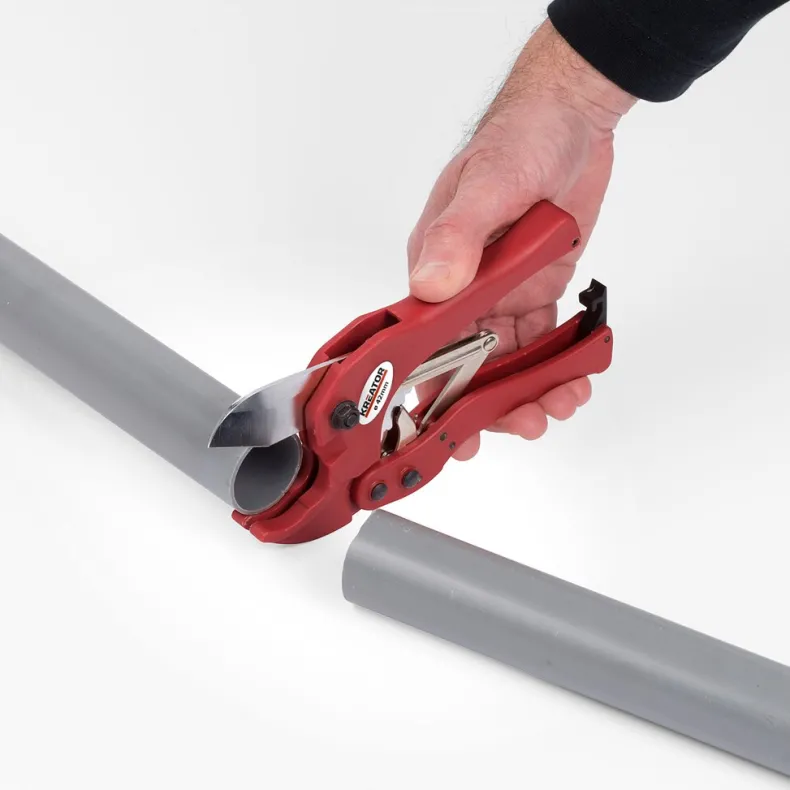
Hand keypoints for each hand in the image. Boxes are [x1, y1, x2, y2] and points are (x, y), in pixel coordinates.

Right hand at [408, 20, 634, 459]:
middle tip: (525, 423)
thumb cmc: (519, 137)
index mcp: (436, 267)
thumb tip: (431, 284)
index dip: (434, 390)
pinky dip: (557, 362)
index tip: (451, 429)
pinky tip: (575, 377)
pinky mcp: (536, 287)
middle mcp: (465, 287)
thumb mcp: (487, 184)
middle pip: (469, 361)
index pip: (426, 342)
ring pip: (509, 357)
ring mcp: (502, 290)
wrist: (571, 117)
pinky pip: (543, 337)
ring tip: (560, 403)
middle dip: (493, 401)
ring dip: (531, 387)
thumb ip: (458, 236)